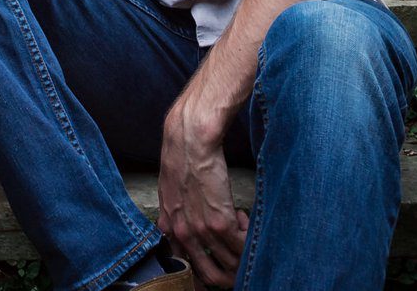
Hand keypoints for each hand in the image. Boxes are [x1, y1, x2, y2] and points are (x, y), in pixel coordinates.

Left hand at [157, 98, 246, 287]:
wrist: (189, 140)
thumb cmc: (181, 159)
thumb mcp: (170, 192)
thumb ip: (177, 215)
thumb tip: (190, 229)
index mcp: (169, 229)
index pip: (187, 269)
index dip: (206, 272)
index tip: (219, 265)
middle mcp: (183, 236)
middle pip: (212, 276)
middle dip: (230, 273)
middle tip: (238, 256)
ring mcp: (200, 232)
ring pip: (231, 264)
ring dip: (241, 250)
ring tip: (239, 225)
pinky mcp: (220, 223)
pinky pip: (241, 246)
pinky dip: (248, 236)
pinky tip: (242, 217)